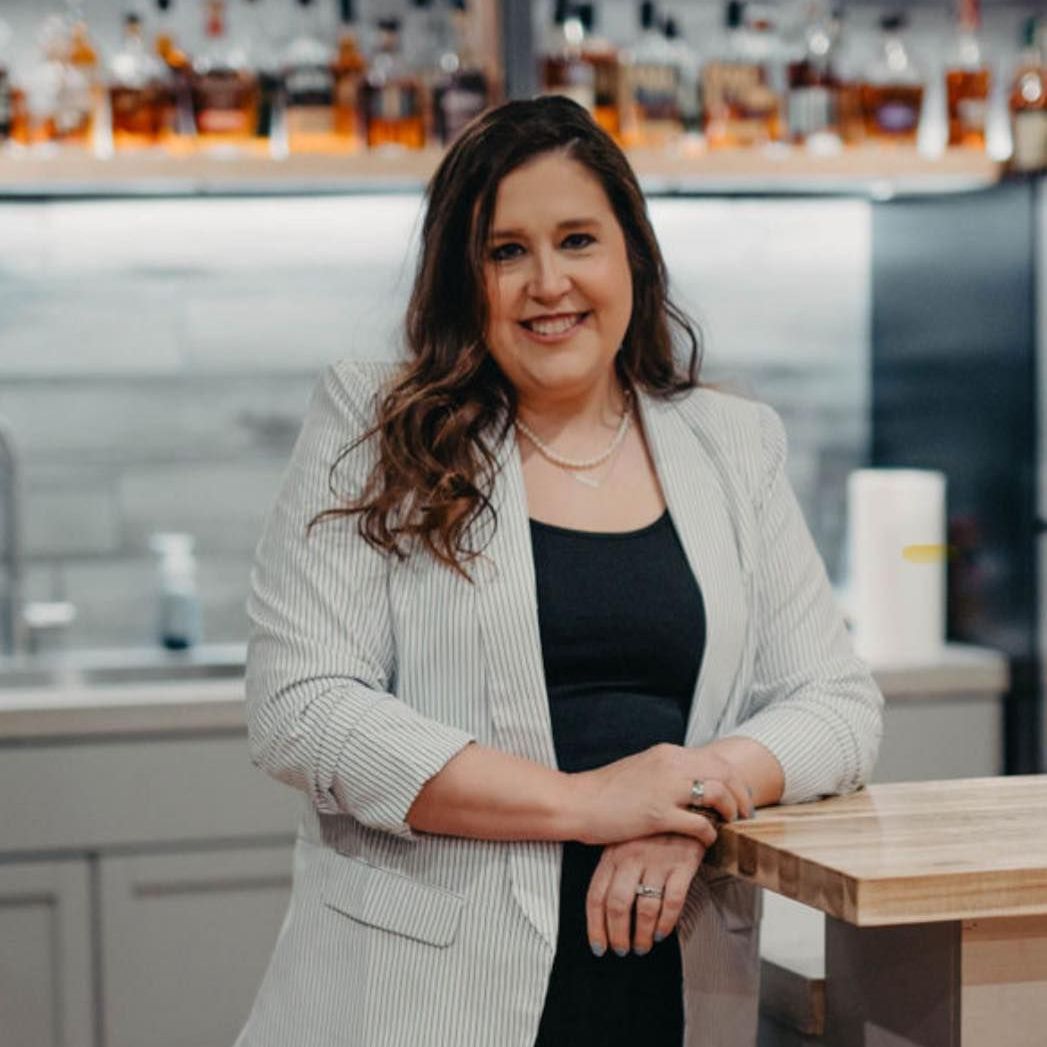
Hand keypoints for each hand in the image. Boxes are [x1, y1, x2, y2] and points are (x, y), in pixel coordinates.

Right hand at [568, 743, 754, 846]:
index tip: (740, 798)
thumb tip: (692, 783)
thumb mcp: (642, 770)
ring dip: (731, 812)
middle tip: (745, 816)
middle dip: (741, 795)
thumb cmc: (606, 791)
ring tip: (730, 826)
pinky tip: (708, 841)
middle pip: (724, 773)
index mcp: (667, 753)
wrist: (576, 801)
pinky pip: (699, 823)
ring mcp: (665, 788)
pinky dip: (710, 832)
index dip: (735, 780)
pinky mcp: (657, 814)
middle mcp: (670, 764)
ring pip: (718, 793)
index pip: (716, 759)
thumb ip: (668, 772)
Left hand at [586, 834, 703, 956]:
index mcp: (612, 855)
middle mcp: (632, 858)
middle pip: (618, 906)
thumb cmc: (648, 832)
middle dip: (618, 934)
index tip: (599, 946)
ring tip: (642, 946)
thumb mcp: (621, 843)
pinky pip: (672, 902)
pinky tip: (661, 933)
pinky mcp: (682, 864)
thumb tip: (600, 913)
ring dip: (642, 935)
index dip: (596, 926)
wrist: (683, 806)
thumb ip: (611, 872)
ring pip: (645, 908)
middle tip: (622, 950)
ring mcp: (658, 861)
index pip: (596, 896)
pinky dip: (666, 922)